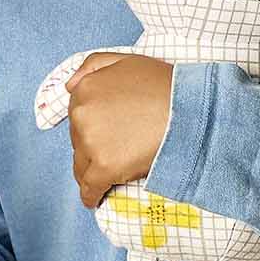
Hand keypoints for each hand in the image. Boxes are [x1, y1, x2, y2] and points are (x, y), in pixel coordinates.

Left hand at [64, 53, 173, 208]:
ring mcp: (92, 141)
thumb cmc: (166, 85)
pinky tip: (95, 200)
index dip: (92, 126)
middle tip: (116, 151)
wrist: (190, 110)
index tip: (104, 135)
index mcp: (85, 89)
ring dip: (92, 170)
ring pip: (82, 165)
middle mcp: (82, 114)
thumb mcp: (127, 60)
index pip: (78, 116)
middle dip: (93, 147)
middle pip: (79, 141)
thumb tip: (68, 87)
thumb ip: (93, 66)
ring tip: (106, 176)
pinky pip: (90, 188)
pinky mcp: (104, 166)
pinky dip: (91, 196)